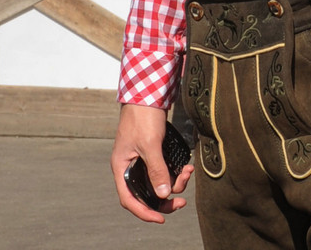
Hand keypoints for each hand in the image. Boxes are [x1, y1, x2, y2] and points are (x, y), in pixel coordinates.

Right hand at [111, 103, 193, 222]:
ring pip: (157, 182)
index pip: (129, 199)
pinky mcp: (152, 152)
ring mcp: (141, 159)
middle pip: (146, 193)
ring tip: (188, 173)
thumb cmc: (142, 115)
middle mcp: (129, 166)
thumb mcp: (150, 144)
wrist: (148, 92)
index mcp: (121, 166)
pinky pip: (163, 170)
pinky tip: (187, 167)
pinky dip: (175, 171)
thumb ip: (156, 169)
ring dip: (174, 182)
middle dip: (165, 197)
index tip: (161, 218)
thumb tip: (163, 194)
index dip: (144, 212)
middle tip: (182, 201)